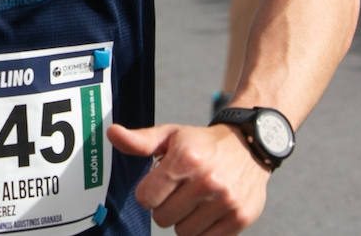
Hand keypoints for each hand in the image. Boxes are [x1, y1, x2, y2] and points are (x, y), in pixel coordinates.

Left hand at [107, 122, 269, 235]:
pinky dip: (202, 229)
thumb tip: (112, 134)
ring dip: (184, 219)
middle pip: (162, 218)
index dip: (148, 192)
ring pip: (183, 232)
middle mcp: (207, 181)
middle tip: (178, 191)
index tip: (158, 183)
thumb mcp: (170, 135)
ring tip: (194, 200)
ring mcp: (225, 201)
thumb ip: (140, 141)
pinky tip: (207, 209)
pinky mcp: (240, 218)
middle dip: (165, 206)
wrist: (249, 146)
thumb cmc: (201, 143)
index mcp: (186, 159)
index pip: (146, 198)